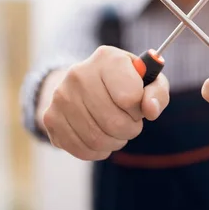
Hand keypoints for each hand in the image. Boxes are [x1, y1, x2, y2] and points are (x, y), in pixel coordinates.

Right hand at [42, 46, 169, 160]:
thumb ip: (157, 93)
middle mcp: (79, 73)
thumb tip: (150, 110)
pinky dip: (97, 151)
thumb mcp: (148, 81)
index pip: (130, 97)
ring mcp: (61, 96)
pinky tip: (100, 138)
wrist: (85, 84)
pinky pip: (81, 149)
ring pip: (97, 139)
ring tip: (116, 130)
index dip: (139, 108)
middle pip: (114, 122)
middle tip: (129, 122)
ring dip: (115, 142)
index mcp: (107, 58)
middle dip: (130, 129)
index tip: (136, 103)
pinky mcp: (50, 118)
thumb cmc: (125, 83)